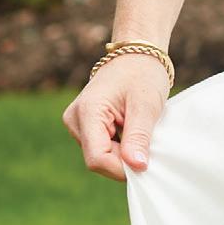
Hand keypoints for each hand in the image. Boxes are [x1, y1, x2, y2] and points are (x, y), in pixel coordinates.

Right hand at [63, 51, 171, 181]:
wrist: (136, 56)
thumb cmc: (142, 74)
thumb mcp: (146, 106)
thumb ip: (139, 137)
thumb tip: (137, 167)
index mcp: (87, 112)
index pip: (97, 159)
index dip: (122, 168)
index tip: (146, 161)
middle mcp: (75, 120)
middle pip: (99, 160)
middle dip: (125, 159)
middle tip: (148, 141)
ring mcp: (78, 124)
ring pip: (102, 156)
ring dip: (125, 152)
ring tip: (140, 130)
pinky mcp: (85, 127)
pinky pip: (103, 148)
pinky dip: (122, 147)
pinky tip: (132, 131)